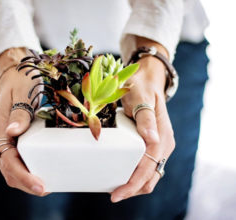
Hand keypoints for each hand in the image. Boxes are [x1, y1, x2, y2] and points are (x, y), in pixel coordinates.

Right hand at [0, 48, 47, 195]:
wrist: (14, 74)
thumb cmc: (20, 81)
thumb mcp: (22, 94)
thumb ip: (19, 114)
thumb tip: (13, 132)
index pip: (9, 161)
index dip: (24, 177)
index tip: (41, 187)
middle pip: (8, 170)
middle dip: (26, 184)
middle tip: (48, 189)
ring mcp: (2, 140)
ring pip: (11, 169)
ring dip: (26, 180)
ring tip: (47, 185)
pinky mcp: (9, 140)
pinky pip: (15, 160)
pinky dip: (26, 170)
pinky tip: (41, 171)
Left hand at [111, 44, 175, 201]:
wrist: (147, 80)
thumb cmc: (142, 87)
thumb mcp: (141, 97)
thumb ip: (145, 117)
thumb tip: (152, 139)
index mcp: (162, 136)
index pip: (148, 168)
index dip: (132, 184)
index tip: (117, 194)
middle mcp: (163, 144)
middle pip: (150, 177)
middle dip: (133, 189)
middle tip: (113, 195)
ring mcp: (159, 145)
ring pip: (149, 174)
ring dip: (134, 185)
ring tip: (116, 189)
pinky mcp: (152, 145)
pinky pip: (146, 166)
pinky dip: (135, 175)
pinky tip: (122, 176)